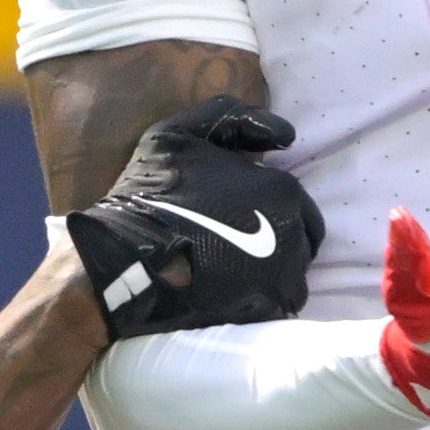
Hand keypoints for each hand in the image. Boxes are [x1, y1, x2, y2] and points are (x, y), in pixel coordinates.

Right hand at [58, 99, 321, 336]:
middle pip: (303, 244)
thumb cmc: (153, 193)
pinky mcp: (266, 310)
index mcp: (282, 190)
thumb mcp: (179, 133)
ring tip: (233, 274)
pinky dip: (261, 301)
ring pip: (293, 277)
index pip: (301, 207)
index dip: (272, 212)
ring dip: (272, 274)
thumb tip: (286, 136)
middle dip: (278, 243)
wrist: (126, 257)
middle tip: (237, 247)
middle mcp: (294, 233)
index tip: (240, 218)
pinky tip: (232, 295)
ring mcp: (283, 276)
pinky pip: (278, 305)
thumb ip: (234, 119)